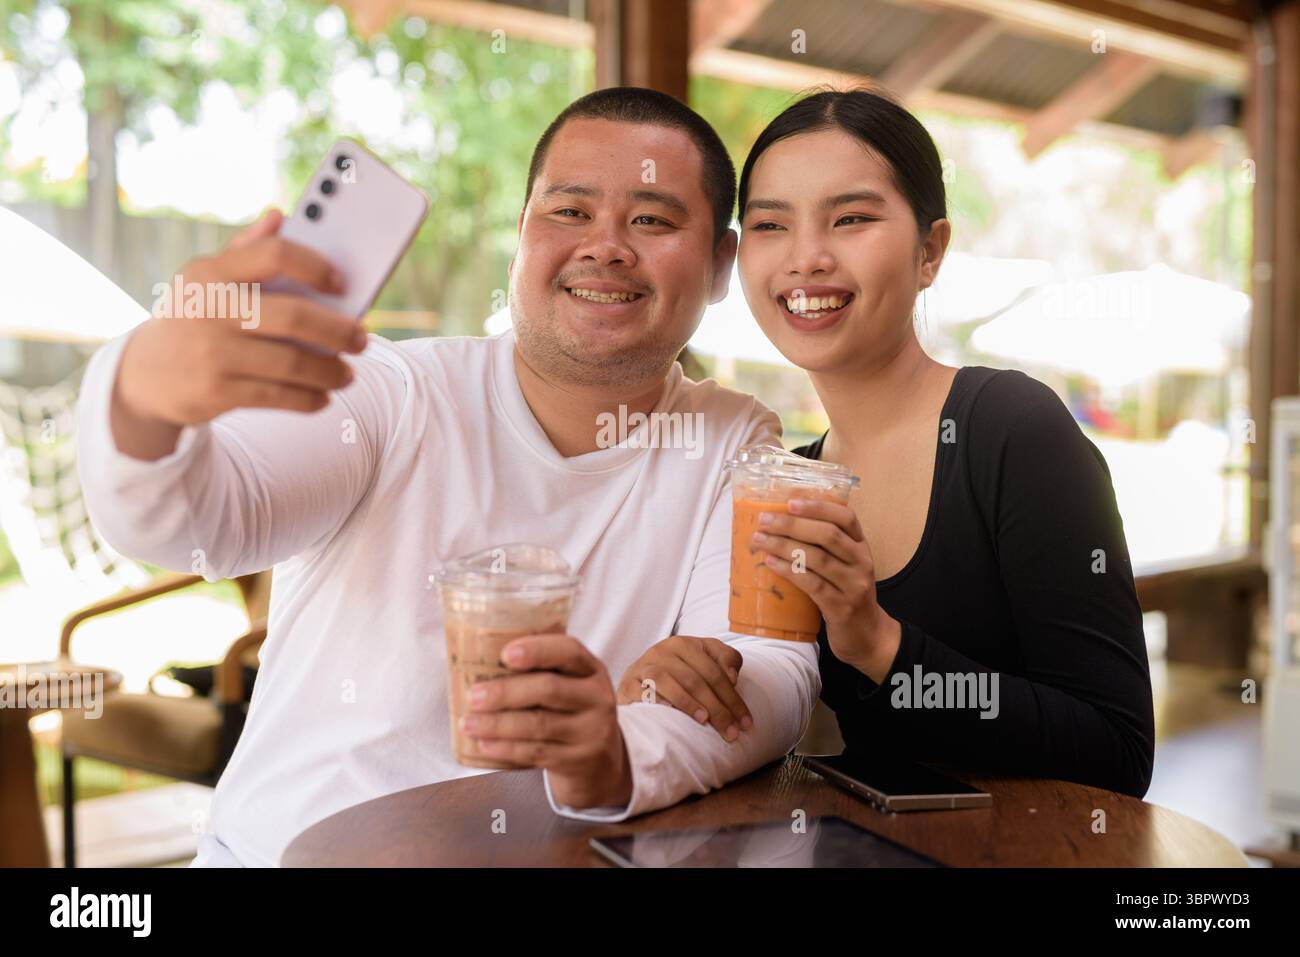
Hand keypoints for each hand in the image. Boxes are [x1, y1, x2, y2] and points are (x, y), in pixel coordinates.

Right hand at [111, 209, 367, 459]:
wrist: (146, 375)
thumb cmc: (195, 316)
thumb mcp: (207, 280)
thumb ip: (246, 250)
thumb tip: (280, 216)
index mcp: (211, 272)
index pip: (274, 254)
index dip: (316, 266)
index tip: (342, 284)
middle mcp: (210, 308)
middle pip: (294, 317)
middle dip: (339, 331)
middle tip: (362, 340)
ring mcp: (212, 352)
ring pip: (293, 363)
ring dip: (331, 371)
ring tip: (347, 373)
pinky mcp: (217, 391)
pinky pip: (280, 396)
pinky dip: (310, 398)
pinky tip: (323, 396)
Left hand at [461, 633, 632, 809]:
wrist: (599, 761)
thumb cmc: (569, 711)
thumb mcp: (569, 685)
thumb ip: (539, 672)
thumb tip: (479, 662)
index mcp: (591, 670)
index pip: (569, 651)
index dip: (538, 650)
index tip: (506, 654)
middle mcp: (597, 698)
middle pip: (549, 690)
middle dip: (506, 692)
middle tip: (474, 696)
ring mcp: (591, 732)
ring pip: (538, 725)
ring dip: (498, 724)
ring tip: (468, 723)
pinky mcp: (578, 760)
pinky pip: (536, 753)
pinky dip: (506, 748)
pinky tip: (484, 744)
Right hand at [616, 634, 751, 740]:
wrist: (639, 677)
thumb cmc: (679, 671)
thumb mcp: (704, 658)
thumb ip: (725, 659)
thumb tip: (733, 676)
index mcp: (684, 644)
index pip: (714, 672)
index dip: (732, 698)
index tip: (745, 722)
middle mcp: (661, 651)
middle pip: (694, 679)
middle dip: (717, 708)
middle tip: (731, 732)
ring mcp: (642, 667)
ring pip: (666, 681)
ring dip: (687, 701)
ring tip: (704, 720)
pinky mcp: (627, 684)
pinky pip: (640, 691)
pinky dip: (654, 700)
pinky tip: (668, 711)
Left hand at [750, 498, 901, 682]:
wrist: (867, 635)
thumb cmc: (846, 594)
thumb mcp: (845, 566)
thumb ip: (825, 547)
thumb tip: (781, 523)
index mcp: (862, 546)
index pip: (846, 517)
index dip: (819, 506)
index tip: (791, 501)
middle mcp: (861, 562)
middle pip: (827, 535)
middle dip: (793, 525)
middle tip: (765, 520)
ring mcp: (853, 585)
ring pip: (817, 558)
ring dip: (784, 546)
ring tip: (759, 540)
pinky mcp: (840, 607)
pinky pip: (811, 583)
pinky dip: (789, 570)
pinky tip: (770, 563)